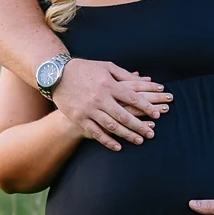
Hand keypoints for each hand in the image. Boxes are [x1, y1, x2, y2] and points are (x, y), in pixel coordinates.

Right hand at [52, 58, 171, 151]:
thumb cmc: (86, 70)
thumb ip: (126, 75)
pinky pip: (96, 132)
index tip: (157, 114)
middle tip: (152, 134)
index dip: (146, 106)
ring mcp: (89, 109)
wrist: (56, 75)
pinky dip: (108, 140)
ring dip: (127, 135)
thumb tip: (145, 79)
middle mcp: (100, 98)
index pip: (132, 97)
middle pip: (124, 115)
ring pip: (112, 125)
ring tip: (140, 140)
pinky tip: (118, 147)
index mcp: (109, 84)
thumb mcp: (106, 67)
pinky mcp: (79, 117)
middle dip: (140, 125)